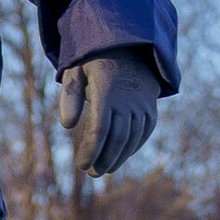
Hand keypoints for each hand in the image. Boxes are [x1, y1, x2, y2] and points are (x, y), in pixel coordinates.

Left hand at [59, 47, 161, 179]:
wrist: (129, 47)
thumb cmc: (94, 61)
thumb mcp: (76, 70)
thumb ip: (70, 96)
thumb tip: (67, 126)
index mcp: (107, 89)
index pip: (100, 128)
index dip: (91, 150)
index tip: (81, 165)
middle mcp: (128, 98)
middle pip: (116, 138)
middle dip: (103, 159)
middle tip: (91, 172)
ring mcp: (143, 104)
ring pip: (132, 138)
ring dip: (118, 158)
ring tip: (103, 170)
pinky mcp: (152, 108)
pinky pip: (144, 133)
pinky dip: (132, 148)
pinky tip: (120, 157)